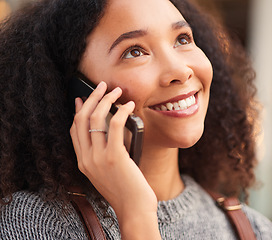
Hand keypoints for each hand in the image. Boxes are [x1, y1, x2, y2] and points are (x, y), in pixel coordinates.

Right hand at [70, 82, 159, 238]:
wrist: (134, 209)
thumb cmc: (126, 190)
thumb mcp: (108, 172)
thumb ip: (104, 154)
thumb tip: (112, 130)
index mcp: (83, 162)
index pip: (74, 131)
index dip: (78, 111)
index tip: (82, 98)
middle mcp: (86, 159)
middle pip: (81, 120)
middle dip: (91, 98)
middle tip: (102, 86)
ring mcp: (98, 158)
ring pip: (96, 119)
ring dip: (106, 100)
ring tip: (117, 91)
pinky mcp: (114, 157)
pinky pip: (114, 125)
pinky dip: (122, 111)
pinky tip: (129, 105)